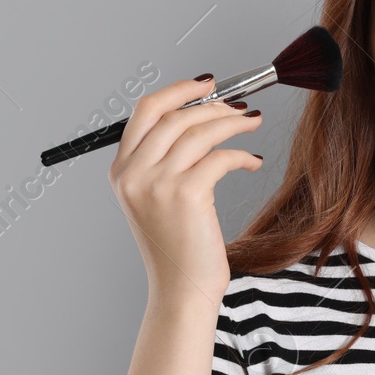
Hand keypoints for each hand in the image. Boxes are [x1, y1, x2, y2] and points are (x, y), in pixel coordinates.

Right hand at [106, 75, 263, 307]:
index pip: (145, 110)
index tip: (207, 84)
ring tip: (253, 125)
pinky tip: (253, 163)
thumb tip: (202, 114)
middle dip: (213, 105)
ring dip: (233, 123)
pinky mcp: (186, 194)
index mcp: (121, 170)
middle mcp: (133, 174)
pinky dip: (242, 155)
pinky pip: (221, 157)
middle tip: (241, 108)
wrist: (181, 290)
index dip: (179, 90)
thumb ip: (166, 158)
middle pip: (175, 114)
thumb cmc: (177, 246)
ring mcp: (157, 183)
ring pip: (200, 131)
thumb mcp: (157, 198)